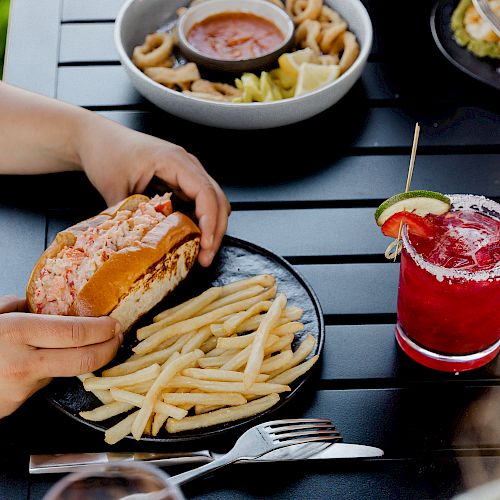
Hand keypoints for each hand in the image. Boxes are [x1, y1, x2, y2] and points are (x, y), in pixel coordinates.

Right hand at [0, 296, 121, 418]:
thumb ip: (13, 307)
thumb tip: (33, 302)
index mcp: (17, 334)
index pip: (75, 334)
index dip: (102, 330)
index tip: (114, 324)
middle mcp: (23, 363)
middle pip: (83, 361)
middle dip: (109, 349)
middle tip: (117, 338)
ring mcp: (20, 389)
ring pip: (62, 372)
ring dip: (75, 359)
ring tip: (75, 345)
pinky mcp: (14, 406)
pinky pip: (40, 383)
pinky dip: (45, 371)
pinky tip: (33, 362)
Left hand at [77, 118, 230, 266]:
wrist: (100, 139)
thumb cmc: (107, 152)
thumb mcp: (113, 186)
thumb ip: (128, 215)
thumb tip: (136, 244)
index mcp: (174, 160)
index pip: (204, 191)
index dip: (210, 220)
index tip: (205, 243)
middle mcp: (187, 166)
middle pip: (217, 199)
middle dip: (216, 230)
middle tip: (206, 258)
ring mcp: (186, 175)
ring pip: (214, 203)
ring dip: (212, 228)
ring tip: (202, 253)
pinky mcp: (181, 184)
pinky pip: (200, 204)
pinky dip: (201, 223)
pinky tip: (192, 240)